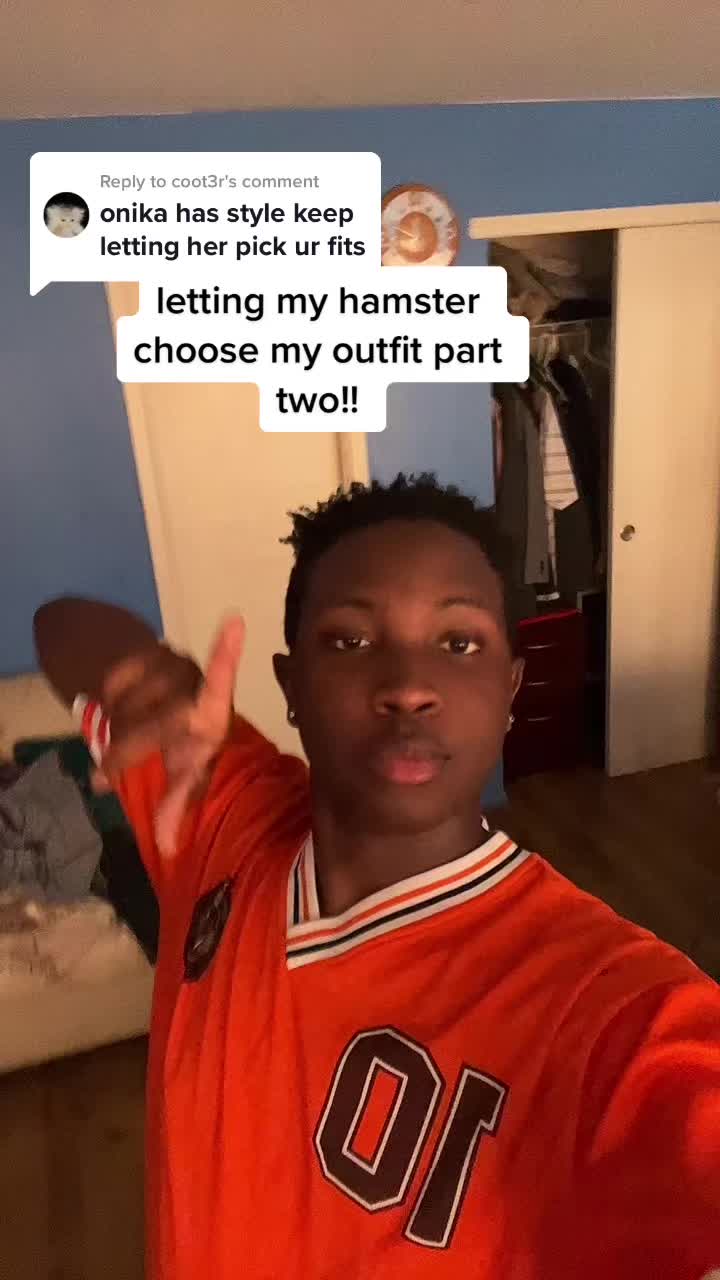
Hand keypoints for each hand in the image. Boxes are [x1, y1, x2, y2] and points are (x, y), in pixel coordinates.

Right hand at [95, 617, 244, 856]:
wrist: (169, 703)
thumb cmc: (188, 741)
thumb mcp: (187, 774)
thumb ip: (177, 806)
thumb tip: (168, 847)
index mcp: (212, 711)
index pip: (221, 681)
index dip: (227, 653)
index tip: (236, 622)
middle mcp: (192, 680)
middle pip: (148, 722)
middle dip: (123, 753)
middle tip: (104, 777)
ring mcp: (166, 663)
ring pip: (123, 707)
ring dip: (113, 732)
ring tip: (117, 747)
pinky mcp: (141, 653)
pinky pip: (110, 689)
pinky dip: (105, 710)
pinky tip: (116, 716)